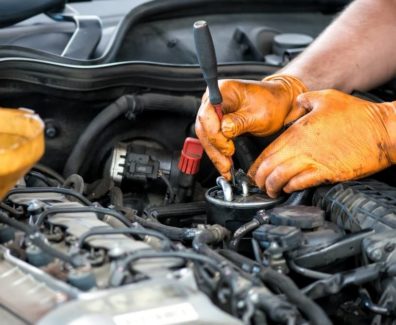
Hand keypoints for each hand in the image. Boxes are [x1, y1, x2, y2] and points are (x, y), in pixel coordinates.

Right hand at [195, 74, 306, 179]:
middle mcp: (213, 99)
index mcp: (223, 90)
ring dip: (215, 154)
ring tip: (226, 168)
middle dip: (214, 148)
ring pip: (206, 136)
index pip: (207, 114)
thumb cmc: (272, 103)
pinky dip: (218, 152)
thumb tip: (224, 131)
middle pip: (204, 127)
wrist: (279, 103)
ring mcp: (213, 111)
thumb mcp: (260, 114)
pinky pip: (212, 139)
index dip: (215, 134)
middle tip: (226, 164)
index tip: (228, 148)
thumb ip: (240, 122)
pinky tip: (224, 163)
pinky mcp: (216, 122)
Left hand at [248, 90, 395, 197]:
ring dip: (272, 187)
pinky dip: (291, 187)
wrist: (383, 130)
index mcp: (297, 131)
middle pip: (269, 167)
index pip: (268, 151)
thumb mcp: (326, 97)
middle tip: (257, 185)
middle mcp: (301, 147)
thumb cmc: (357, 114)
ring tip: (270, 191)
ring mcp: (314, 161)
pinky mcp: (327, 172)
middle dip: (259, 179)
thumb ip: (303, 101)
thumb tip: (294, 105)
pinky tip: (288, 188)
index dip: (257, 165)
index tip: (253, 172)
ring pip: (281, 178)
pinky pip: (302, 183)